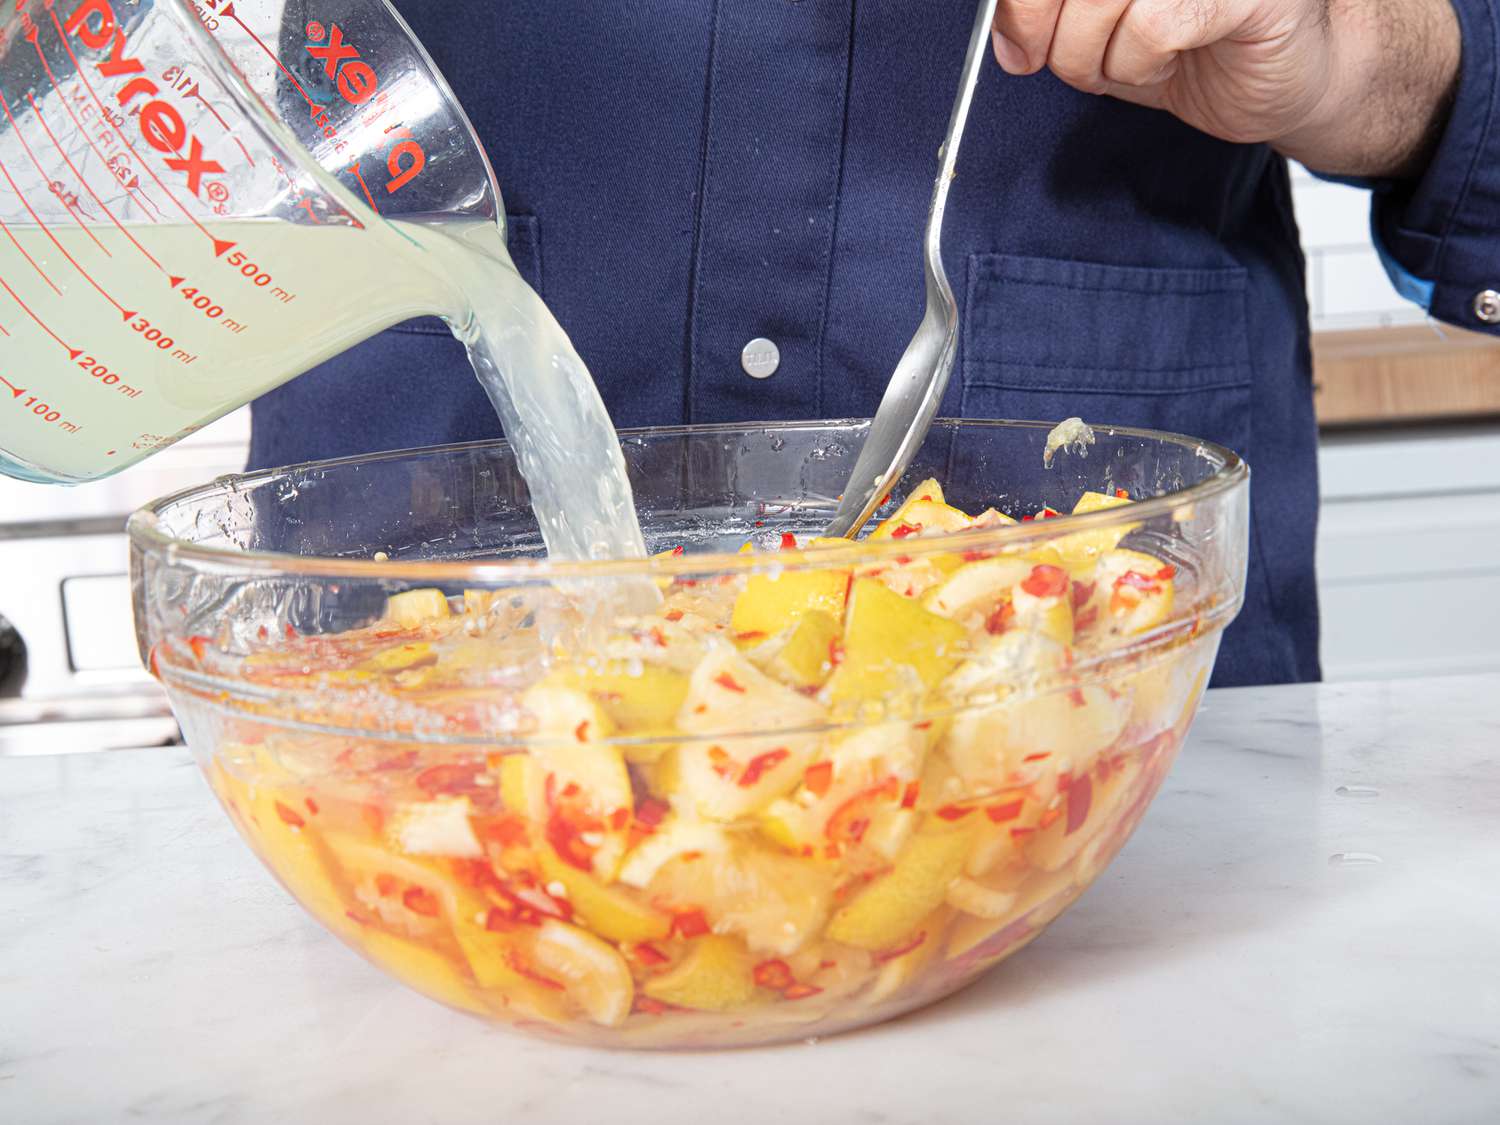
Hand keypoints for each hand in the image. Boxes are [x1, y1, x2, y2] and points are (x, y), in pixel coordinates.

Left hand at [991, 0, 1460, 177]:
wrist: (1292, 75)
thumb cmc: (1197, 42)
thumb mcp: (1102, 26)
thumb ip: (1052, 16)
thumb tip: (1007, 30)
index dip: (1021, 8)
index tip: (1020, 48)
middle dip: (1051, 37)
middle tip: (1079, 66)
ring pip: (1099, 3)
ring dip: (1098, 57)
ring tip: (1132, 64)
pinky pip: (1150, 26)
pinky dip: (1141, 63)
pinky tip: (1168, 61)